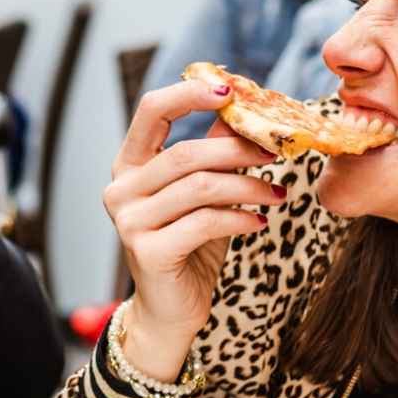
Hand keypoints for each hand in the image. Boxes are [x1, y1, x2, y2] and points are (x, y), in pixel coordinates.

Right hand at [103, 80, 285, 381]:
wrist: (171, 309)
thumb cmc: (189, 245)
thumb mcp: (203, 192)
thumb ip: (215, 149)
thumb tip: (243, 108)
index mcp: (130, 164)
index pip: (152, 111)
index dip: (189, 93)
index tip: (229, 88)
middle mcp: (121, 188)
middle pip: (185, 153)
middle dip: (237, 149)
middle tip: (275, 152)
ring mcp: (129, 221)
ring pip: (200, 187)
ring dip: (248, 186)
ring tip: (277, 192)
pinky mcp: (148, 251)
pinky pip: (204, 222)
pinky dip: (240, 219)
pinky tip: (259, 222)